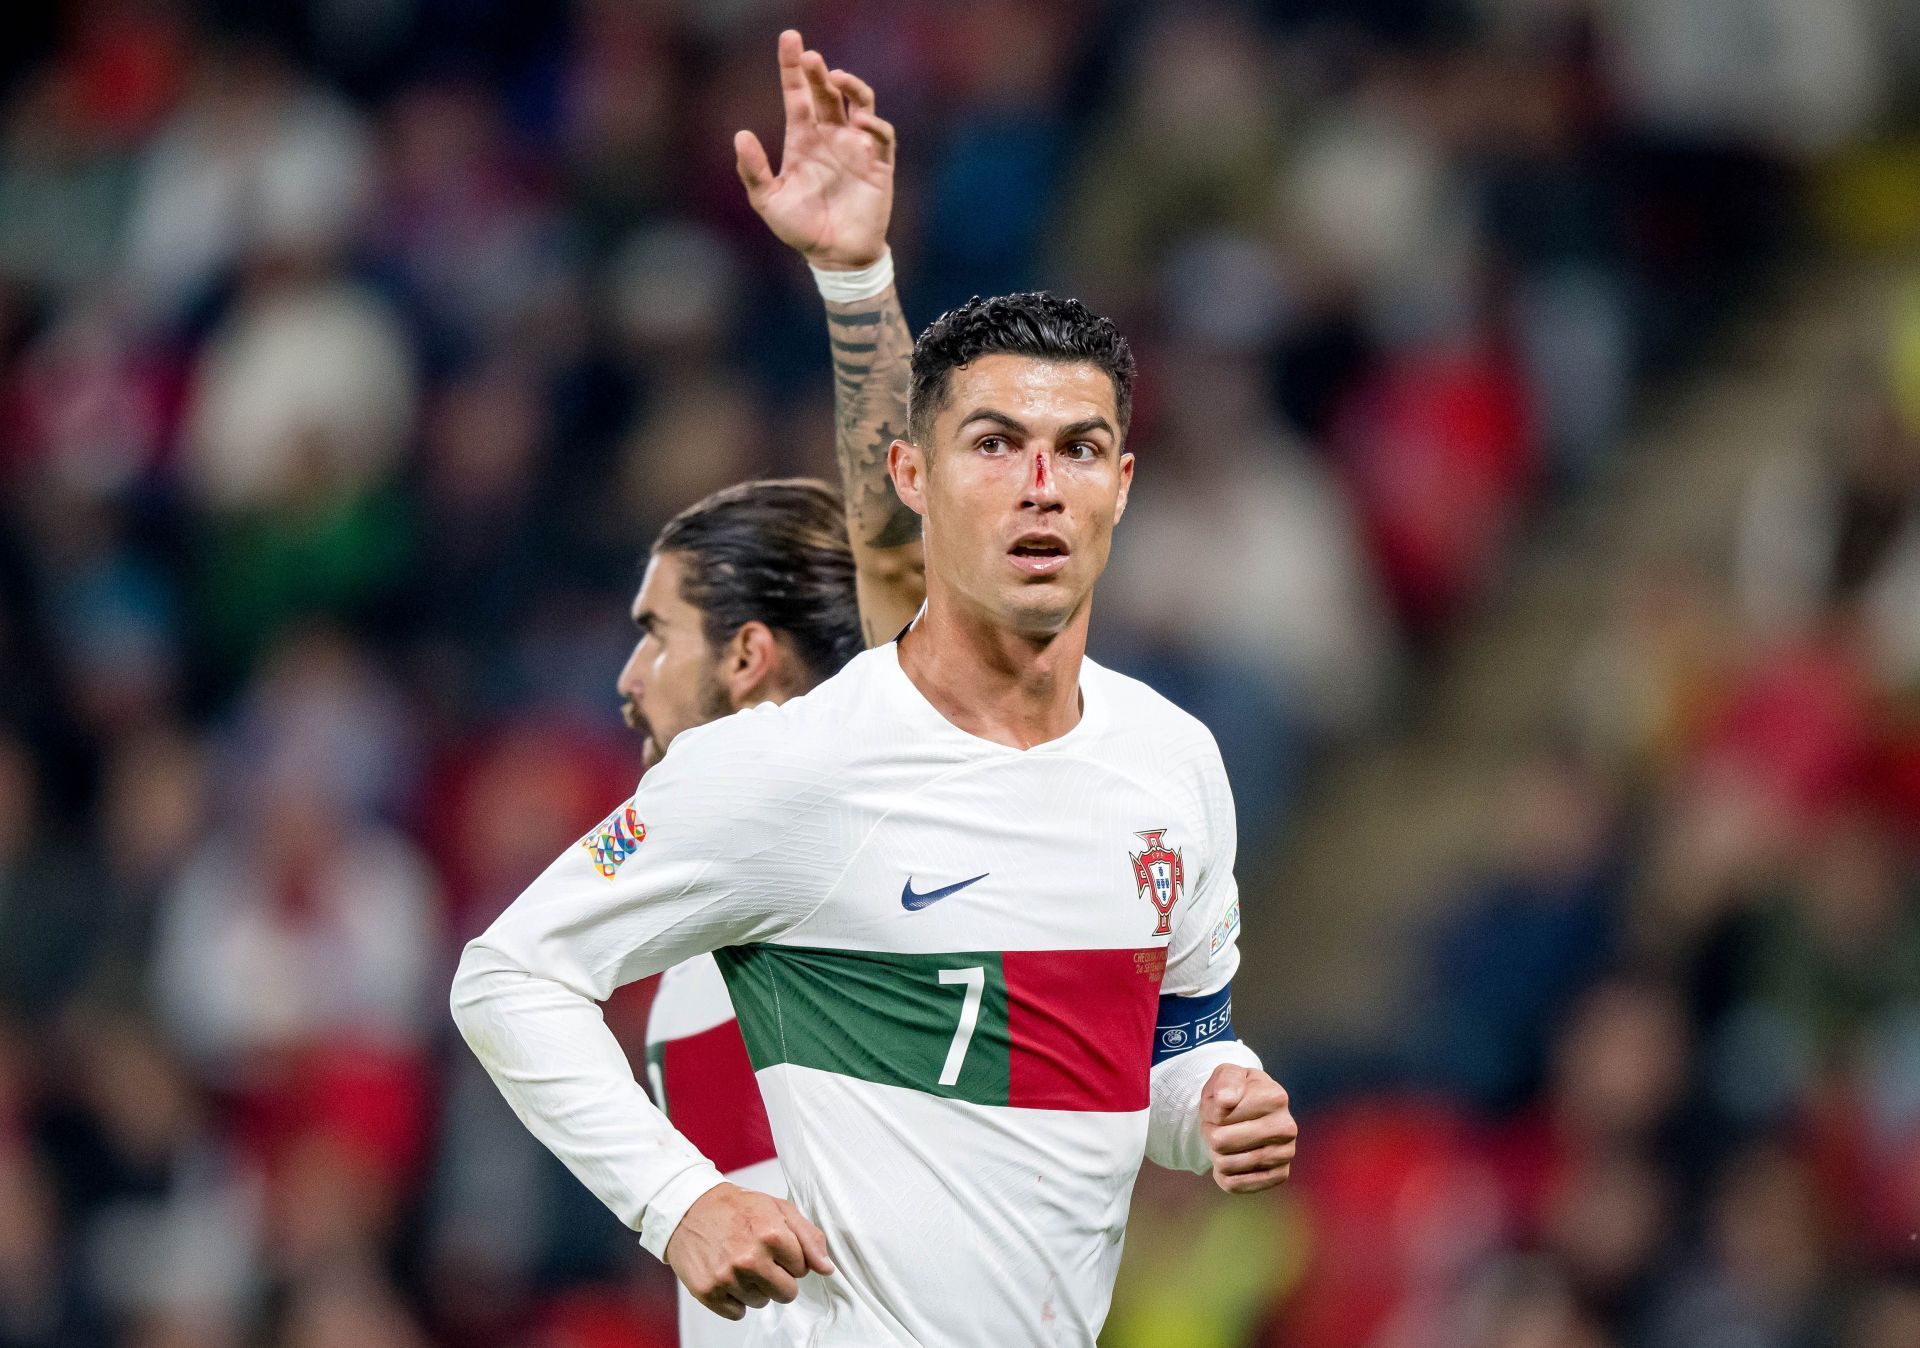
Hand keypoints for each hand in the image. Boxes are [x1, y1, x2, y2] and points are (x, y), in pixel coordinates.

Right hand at [664, 1183, 835, 1320]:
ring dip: (755, 1288)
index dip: (791, 1259)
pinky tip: (727, 1276)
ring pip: (762, 1303)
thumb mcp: (778, 1209)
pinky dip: (735, 1300)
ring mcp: (728, 1277)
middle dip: (778, 1279)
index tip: (775, 1247)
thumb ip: (808, 1237)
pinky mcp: (708, 1292)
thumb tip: (827, 1268)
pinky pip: (738, 1313)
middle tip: (760, 1259)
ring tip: (740, 1263)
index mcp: (772, 1234)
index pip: (803, 1269)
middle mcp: (750, 1258)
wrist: (688, 1209)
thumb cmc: (736, 1208)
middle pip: (787, 1293)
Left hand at [735, 29, 894, 269]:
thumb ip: (753, 170)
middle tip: (809, 57)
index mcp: (803, 139)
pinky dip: (874, 123)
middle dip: (818, 71)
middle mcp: (831, 136)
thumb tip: (740, 134)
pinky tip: (861, 120)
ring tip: (837, 78)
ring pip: (858, 103)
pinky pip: (882, 135)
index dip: (792, 68)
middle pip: (826, 92)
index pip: (798, 94)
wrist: (835, 257)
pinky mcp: (878, 164)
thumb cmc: (801, 229)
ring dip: (850, 87)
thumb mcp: (768, 201)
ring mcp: (856, 147)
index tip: (789, 39)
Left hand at [1199, 1064, 1297, 1193]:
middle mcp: (1286, 1127)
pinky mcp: (1280, 1176)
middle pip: (1221, 1142)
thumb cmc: (1235, 1091)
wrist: (1249, 1112)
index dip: (1209, 1112)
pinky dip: (1224, 1175)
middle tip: (1217, 1126)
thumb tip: (1226, 1100)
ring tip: (1225, 1141)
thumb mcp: (1227, 1074)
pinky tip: (1232, 1159)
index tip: (1217, 1107)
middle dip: (1210, 1133)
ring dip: (1216, 1154)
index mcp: (1275, 1097)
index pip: (1220, 1115)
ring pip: (1226, 1165)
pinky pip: (1235, 1185)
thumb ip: (1226, 1080)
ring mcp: (1286, 1153)